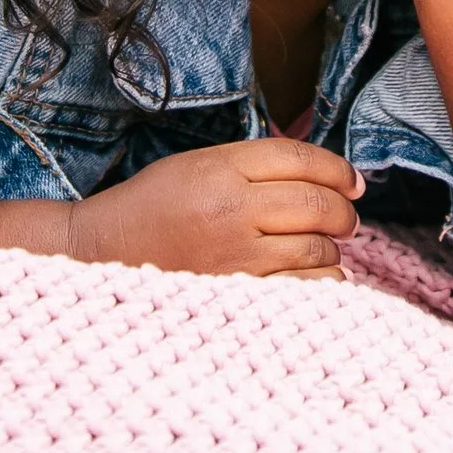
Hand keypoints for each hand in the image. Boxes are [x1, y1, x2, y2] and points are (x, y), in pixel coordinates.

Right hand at [67, 138, 362, 278]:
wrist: (99, 255)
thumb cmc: (148, 208)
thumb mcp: (194, 165)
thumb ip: (250, 165)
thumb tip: (317, 175)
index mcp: (220, 167)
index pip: (301, 159)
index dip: (338, 168)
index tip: (354, 182)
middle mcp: (232, 208)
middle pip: (317, 203)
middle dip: (344, 212)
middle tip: (348, 218)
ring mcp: (236, 255)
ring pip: (318, 249)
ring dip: (333, 248)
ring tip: (327, 248)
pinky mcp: (237, 294)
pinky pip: (304, 288)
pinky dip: (323, 282)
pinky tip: (320, 278)